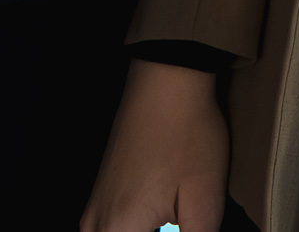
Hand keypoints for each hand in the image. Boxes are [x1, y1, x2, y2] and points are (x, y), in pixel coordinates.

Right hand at [82, 59, 225, 231]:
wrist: (166, 82)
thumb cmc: (186, 134)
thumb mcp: (204, 200)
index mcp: (119, 231)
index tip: (181, 223)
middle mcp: (96, 227)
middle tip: (179, 218)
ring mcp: (93, 213)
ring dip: (149, 231)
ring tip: (174, 217)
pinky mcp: (99, 199)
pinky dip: (135, 230)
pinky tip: (161, 220)